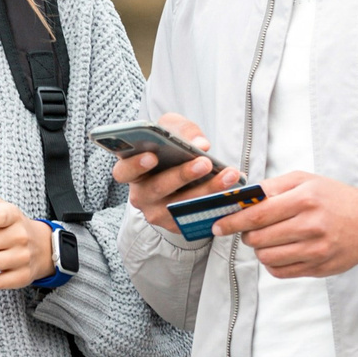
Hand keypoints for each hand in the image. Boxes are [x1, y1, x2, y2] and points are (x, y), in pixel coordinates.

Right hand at [110, 112, 241, 235]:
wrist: (184, 175)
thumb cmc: (172, 150)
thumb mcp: (173, 131)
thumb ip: (183, 130)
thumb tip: (200, 144)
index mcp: (131, 171)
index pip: (123, 172)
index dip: (135, 165)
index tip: (152, 156)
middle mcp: (141, 195)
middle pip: (157, 189)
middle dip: (182, 175)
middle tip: (204, 163)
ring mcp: (158, 213)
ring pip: (180, 206)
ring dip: (207, 191)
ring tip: (229, 175)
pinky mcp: (178, 226)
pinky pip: (197, 218)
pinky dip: (217, 203)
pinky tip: (234, 189)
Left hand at [215, 172, 357, 277]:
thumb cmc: (334, 198)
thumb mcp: (305, 180)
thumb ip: (272, 186)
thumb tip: (241, 197)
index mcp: (304, 200)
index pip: (257, 215)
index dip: (233, 221)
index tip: (219, 225)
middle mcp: (310, 226)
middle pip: (258, 238)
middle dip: (245, 235)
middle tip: (248, 230)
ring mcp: (315, 250)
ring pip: (267, 257)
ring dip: (259, 249)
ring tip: (267, 239)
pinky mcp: (319, 268)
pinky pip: (281, 272)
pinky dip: (272, 263)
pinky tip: (279, 252)